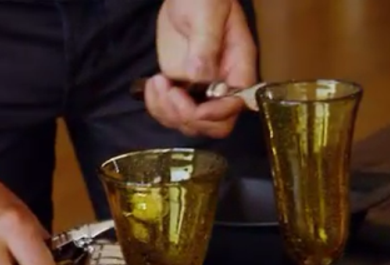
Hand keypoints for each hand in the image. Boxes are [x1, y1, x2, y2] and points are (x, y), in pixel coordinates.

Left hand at [146, 0, 256, 137]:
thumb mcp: (207, 14)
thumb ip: (205, 45)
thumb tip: (200, 76)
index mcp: (238, 67)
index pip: (235, 105)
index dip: (215, 114)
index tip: (193, 107)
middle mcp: (222, 85)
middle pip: (213, 125)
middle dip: (188, 118)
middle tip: (171, 93)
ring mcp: (199, 89)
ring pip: (188, 123)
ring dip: (167, 112)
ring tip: (157, 83)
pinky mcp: (179, 87)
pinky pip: (169, 111)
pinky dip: (156, 106)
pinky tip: (151, 84)